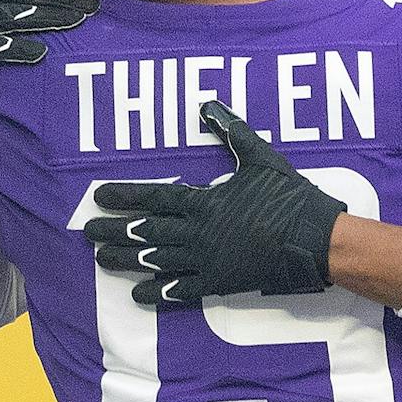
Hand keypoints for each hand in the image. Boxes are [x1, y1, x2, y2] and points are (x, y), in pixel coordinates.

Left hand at [85, 101, 346, 304]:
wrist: (314, 239)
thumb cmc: (289, 197)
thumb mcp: (261, 159)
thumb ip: (233, 134)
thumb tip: (209, 107)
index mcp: (204, 201)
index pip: (153, 196)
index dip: (124, 196)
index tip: (98, 198)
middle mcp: (197, 231)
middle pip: (145, 231)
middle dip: (113, 231)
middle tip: (87, 234)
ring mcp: (206, 260)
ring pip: (156, 260)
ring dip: (126, 261)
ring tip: (101, 261)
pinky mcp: (219, 283)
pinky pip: (181, 290)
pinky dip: (158, 292)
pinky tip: (138, 294)